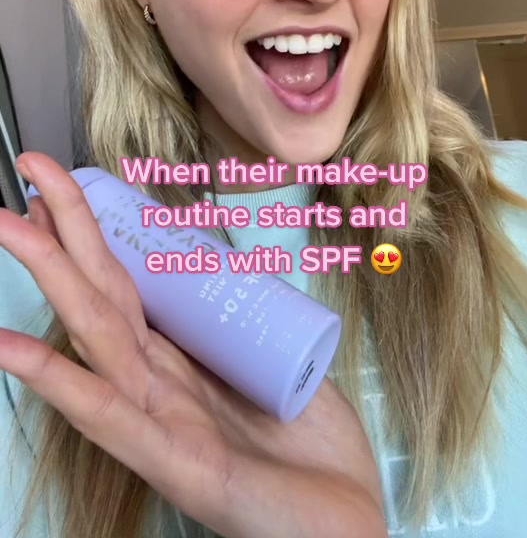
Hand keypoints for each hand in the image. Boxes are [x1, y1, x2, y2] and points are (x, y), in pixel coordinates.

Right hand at [0, 153, 386, 537]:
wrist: (348, 525)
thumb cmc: (310, 449)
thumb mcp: (270, 366)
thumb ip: (239, 324)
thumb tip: (227, 270)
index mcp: (179, 360)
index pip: (125, 284)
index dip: (94, 232)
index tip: (62, 182)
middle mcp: (157, 384)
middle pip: (102, 294)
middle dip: (62, 231)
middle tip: (29, 169)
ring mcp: (159, 422)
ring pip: (95, 335)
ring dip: (52, 276)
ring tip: (10, 225)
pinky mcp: (175, 463)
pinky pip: (108, 416)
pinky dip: (56, 380)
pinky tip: (12, 347)